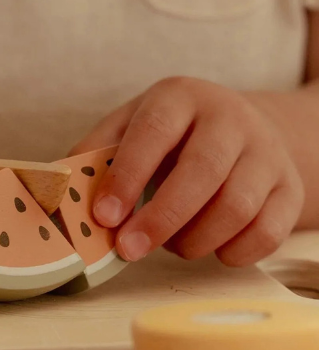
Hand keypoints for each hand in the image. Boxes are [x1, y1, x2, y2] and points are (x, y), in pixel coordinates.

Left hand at [70, 77, 303, 266]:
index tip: (104, 216)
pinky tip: (208, 248)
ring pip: (237, 206)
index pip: (153, 133)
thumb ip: (95, 153)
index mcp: (180, 97)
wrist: (241, 126)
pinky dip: (232, 252)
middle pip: (202, 173)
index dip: (127, 177)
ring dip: (194, 239)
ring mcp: (266, 152)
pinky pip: (268, 232)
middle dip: (161, 219)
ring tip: (169, 245)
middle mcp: (229, 118)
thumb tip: (58, 190)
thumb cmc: (170, 132)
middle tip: (128, 249)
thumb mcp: (128, 125)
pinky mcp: (290, 188)